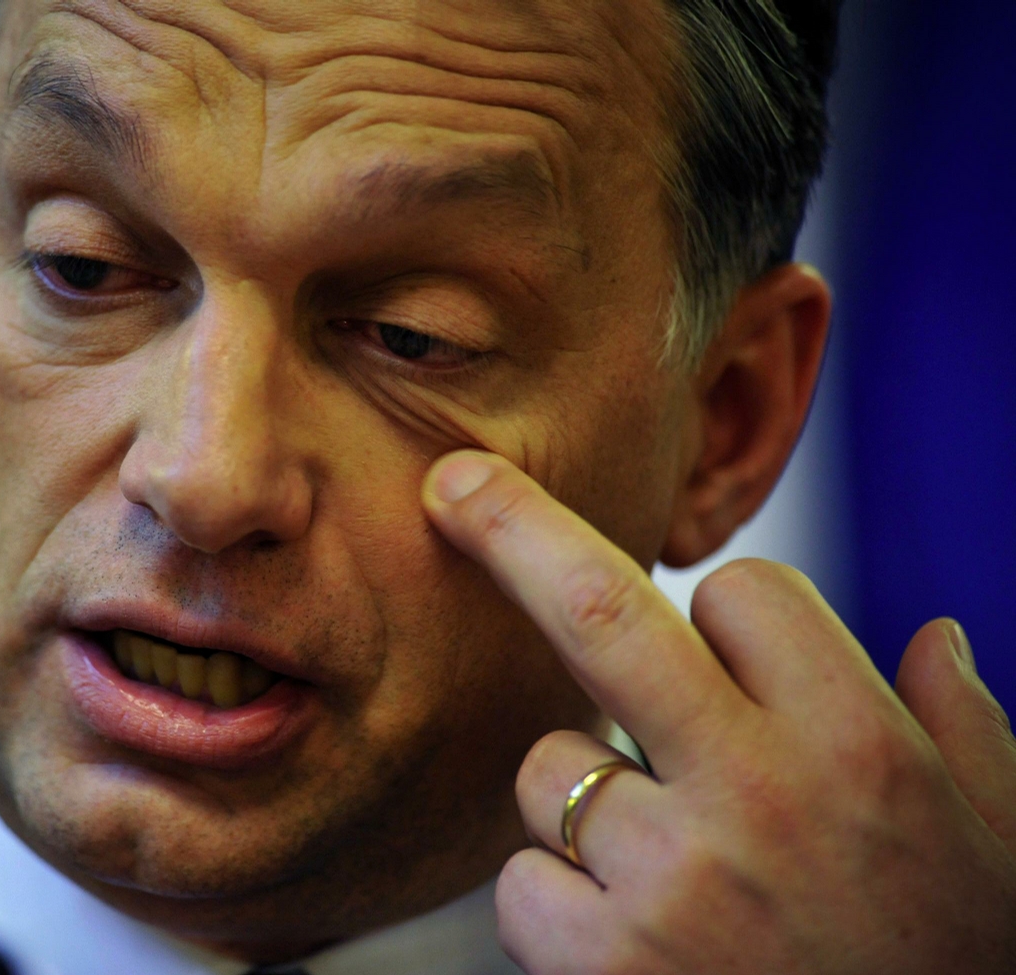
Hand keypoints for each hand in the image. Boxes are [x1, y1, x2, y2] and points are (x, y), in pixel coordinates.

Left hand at [422, 449, 1015, 973]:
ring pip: (547, 763)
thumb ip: (968, 734)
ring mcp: (672, 879)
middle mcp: (761, 798)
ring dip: (576, 795)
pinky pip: (522, 878)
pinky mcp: (602, 961)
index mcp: (865, 751)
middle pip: (603, 613)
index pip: (744, 592)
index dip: (721, 612)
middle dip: (513, 528)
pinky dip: (555, 897)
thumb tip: (934, 640)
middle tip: (453, 483)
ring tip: (665, 869)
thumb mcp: (1007, 850)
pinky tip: (630, 942)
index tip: (720, 644)